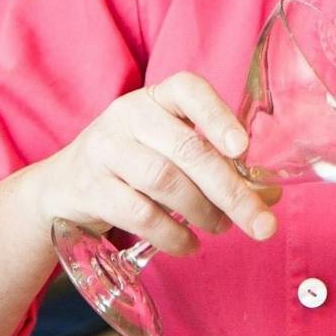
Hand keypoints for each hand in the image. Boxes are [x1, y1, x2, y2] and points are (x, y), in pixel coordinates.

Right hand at [31, 72, 279, 254]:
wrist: (64, 184)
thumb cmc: (138, 159)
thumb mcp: (172, 144)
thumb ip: (217, 161)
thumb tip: (270, 196)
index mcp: (159, 96)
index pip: (189, 90)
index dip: (218, 116)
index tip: (243, 147)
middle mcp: (130, 114)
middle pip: (187, 149)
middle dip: (230, 189)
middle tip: (260, 221)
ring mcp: (105, 149)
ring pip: (164, 180)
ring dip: (202, 211)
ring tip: (222, 227)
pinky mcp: (88, 188)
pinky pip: (138, 213)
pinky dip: (170, 234)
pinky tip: (189, 244)